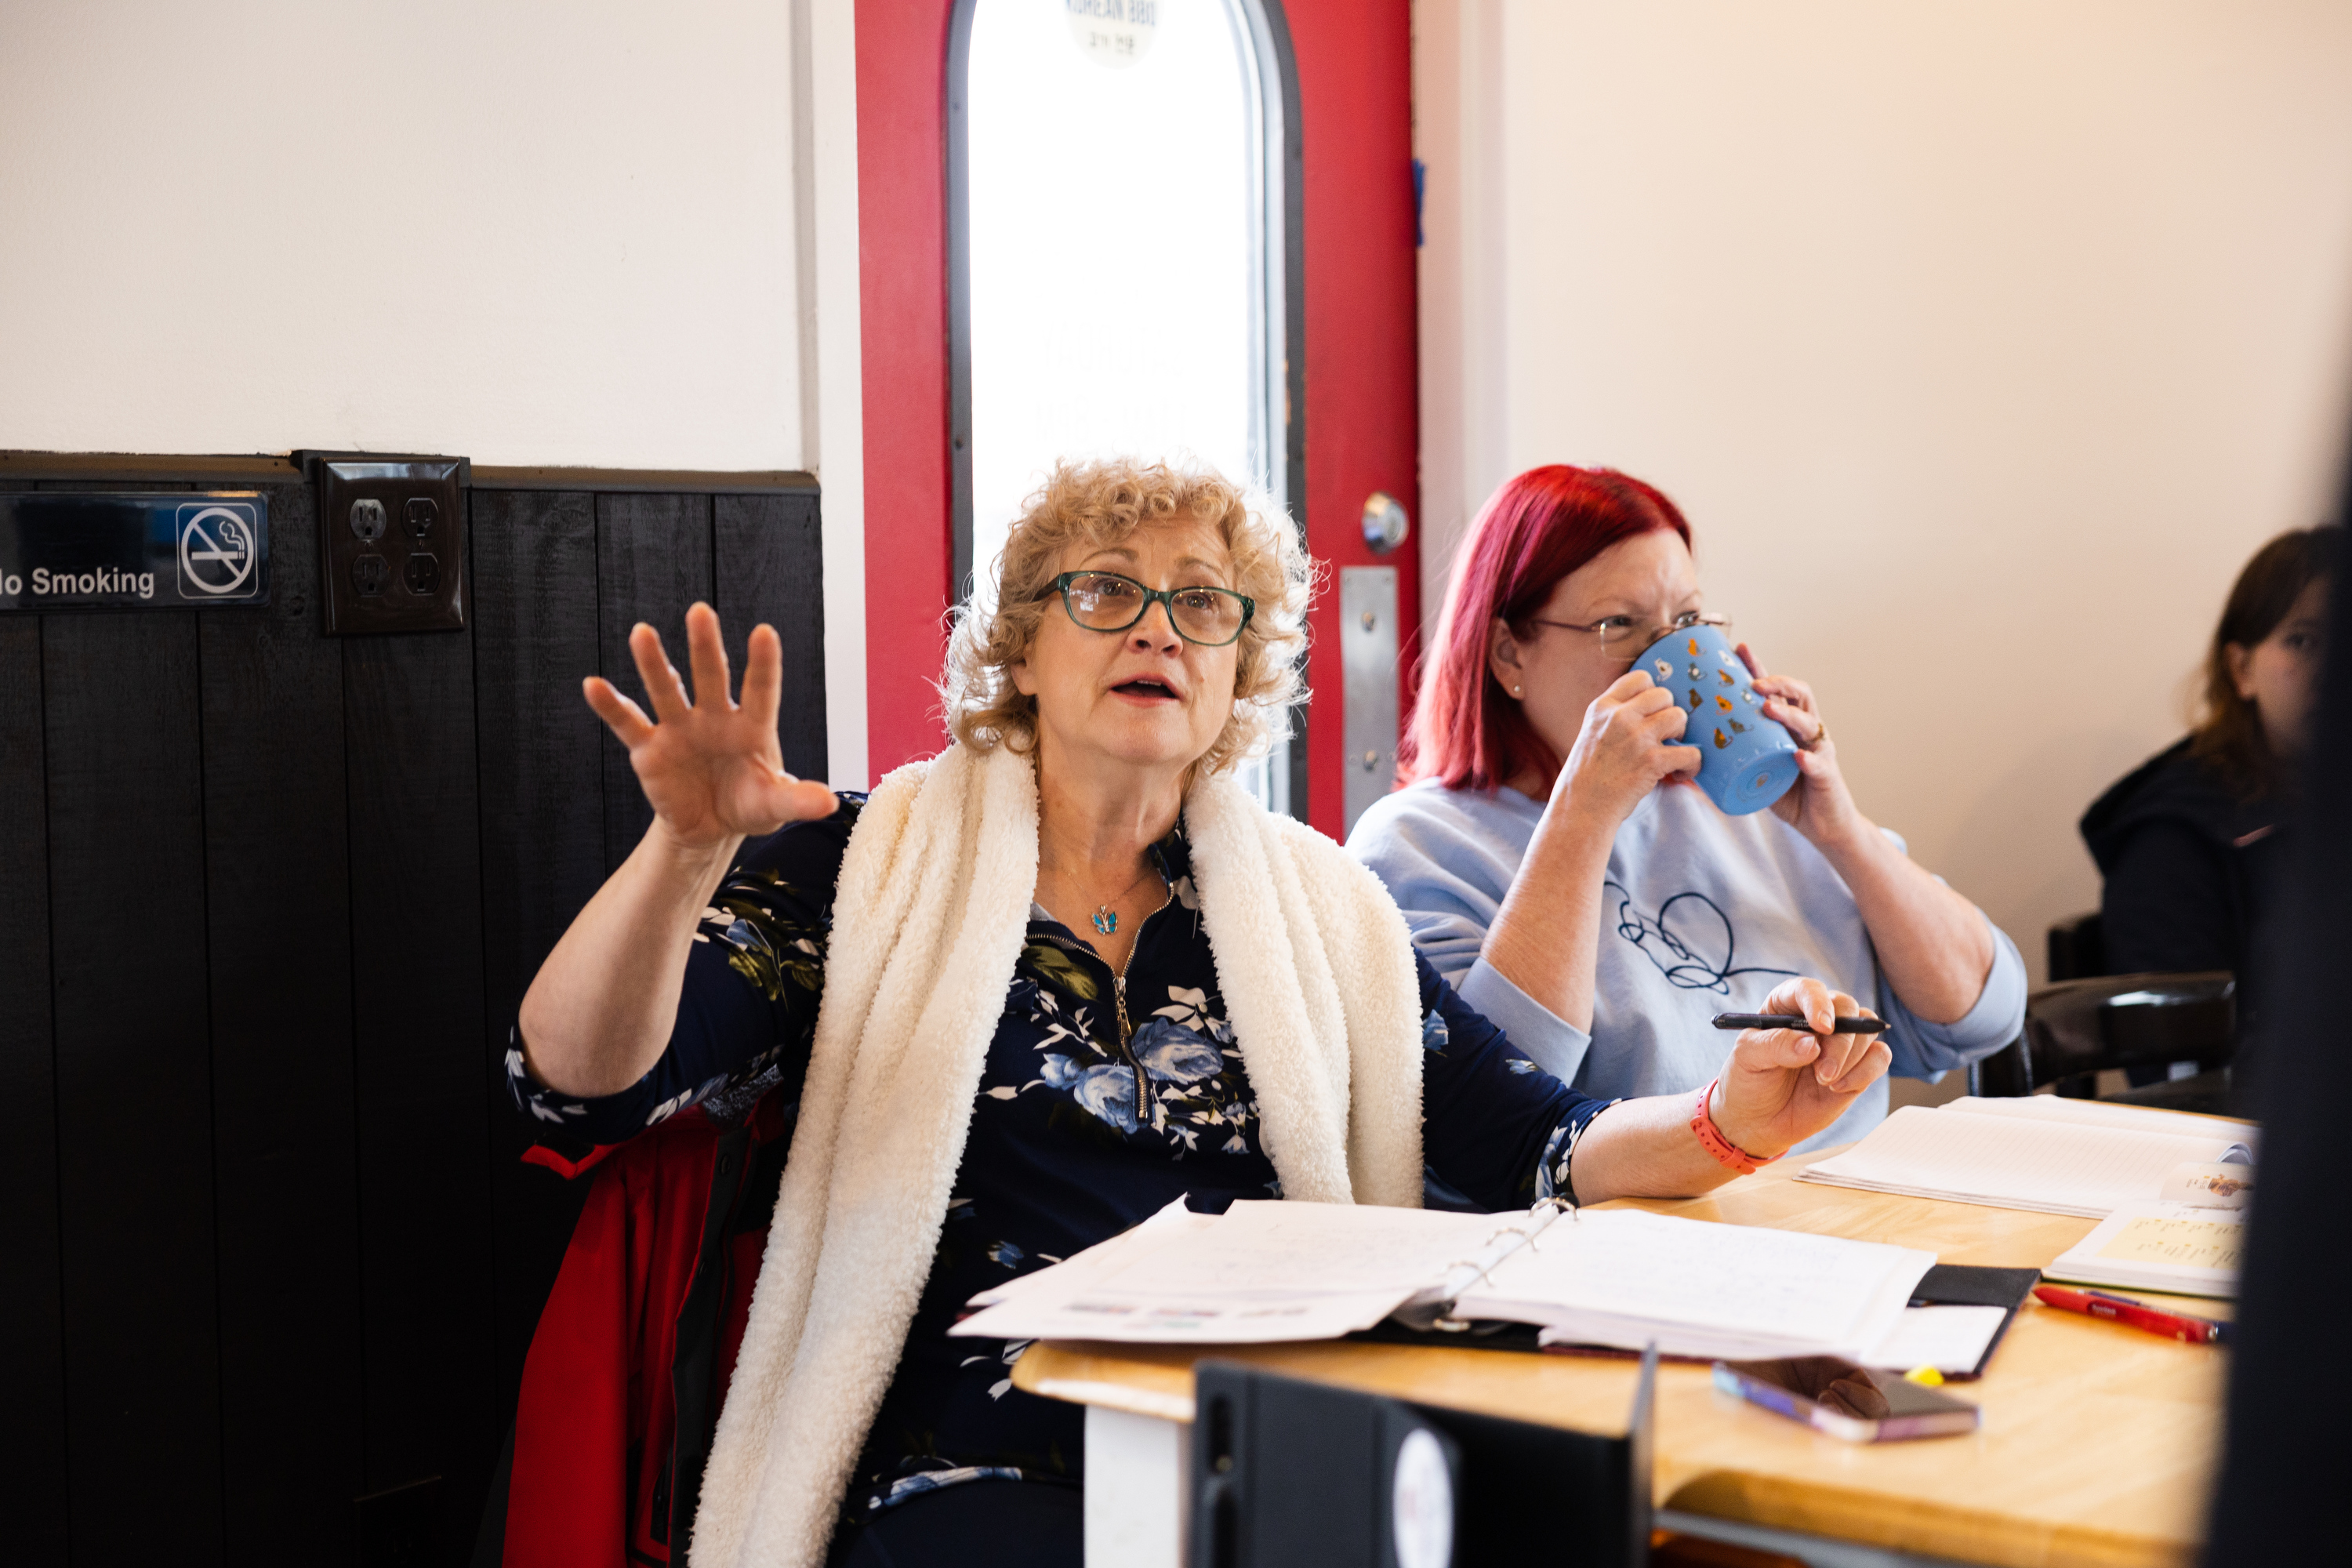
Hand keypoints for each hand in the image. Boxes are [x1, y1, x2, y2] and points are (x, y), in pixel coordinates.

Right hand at [583, 602, 838, 851]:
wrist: (710, 828)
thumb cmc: (749, 804)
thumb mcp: (774, 804)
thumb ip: (797, 799)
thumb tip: (830, 803)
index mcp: (752, 725)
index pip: (761, 689)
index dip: (763, 663)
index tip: (764, 632)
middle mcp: (715, 717)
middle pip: (711, 676)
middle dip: (705, 646)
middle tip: (701, 611)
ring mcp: (680, 729)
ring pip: (667, 689)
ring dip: (654, 663)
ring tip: (642, 633)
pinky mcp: (650, 749)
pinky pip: (628, 723)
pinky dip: (611, 706)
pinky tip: (593, 685)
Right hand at [1552, 669, 1702, 827]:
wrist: (1581, 808)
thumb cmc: (1586, 777)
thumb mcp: (1591, 734)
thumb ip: (1613, 718)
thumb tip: (1650, 711)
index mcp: (1602, 707)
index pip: (1639, 678)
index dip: (1652, 693)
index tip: (1652, 712)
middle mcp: (1619, 717)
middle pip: (1664, 695)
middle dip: (1669, 714)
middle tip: (1665, 736)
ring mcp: (1636, 737)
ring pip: (1679, 717)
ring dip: (1682, 736)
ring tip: (1673, 753)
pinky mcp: (1652, 761)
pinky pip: (1690, 752)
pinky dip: (1692, 765)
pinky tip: (1681, 774)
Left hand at [1710, 977, 1890, 1157]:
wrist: (1759, 1120)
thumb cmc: (1749, 1080)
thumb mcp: (1748, 1059)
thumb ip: (1776, 1046)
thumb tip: (1811, 1044)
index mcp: (1787, 1005)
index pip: (1808, 990)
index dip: (1818, 1003)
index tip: (1822, 1026)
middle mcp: (1818, 1018)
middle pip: (1847, 1007)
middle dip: (1839, 1041)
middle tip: (1822, 1071)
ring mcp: (1841, 1041)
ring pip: (1868, 1030)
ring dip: (1850, 1059)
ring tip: (1823, 1082)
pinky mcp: (1858, 1066)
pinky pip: (1880, 1057)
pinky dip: (1865, 1072)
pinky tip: (1838, 1088)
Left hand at [1736, 644, 1862, 846]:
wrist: (1821, 824)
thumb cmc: (1787, 794)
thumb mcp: (1755, 773)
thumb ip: (1729, 764)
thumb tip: (1686, 763)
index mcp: (1788, 726)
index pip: (1776, 690)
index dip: (1759, 668)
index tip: (1739, 650)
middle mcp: (1807, 732)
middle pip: (1798, 695)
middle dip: (1777, 684)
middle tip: (1754, 683)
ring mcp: (1819, 751)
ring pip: (1809, 724)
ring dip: (1788, 714)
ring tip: (1769, 708)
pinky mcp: (1827, 776)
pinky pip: (1819, 765)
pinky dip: (1809, 760)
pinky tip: (1797, 756)